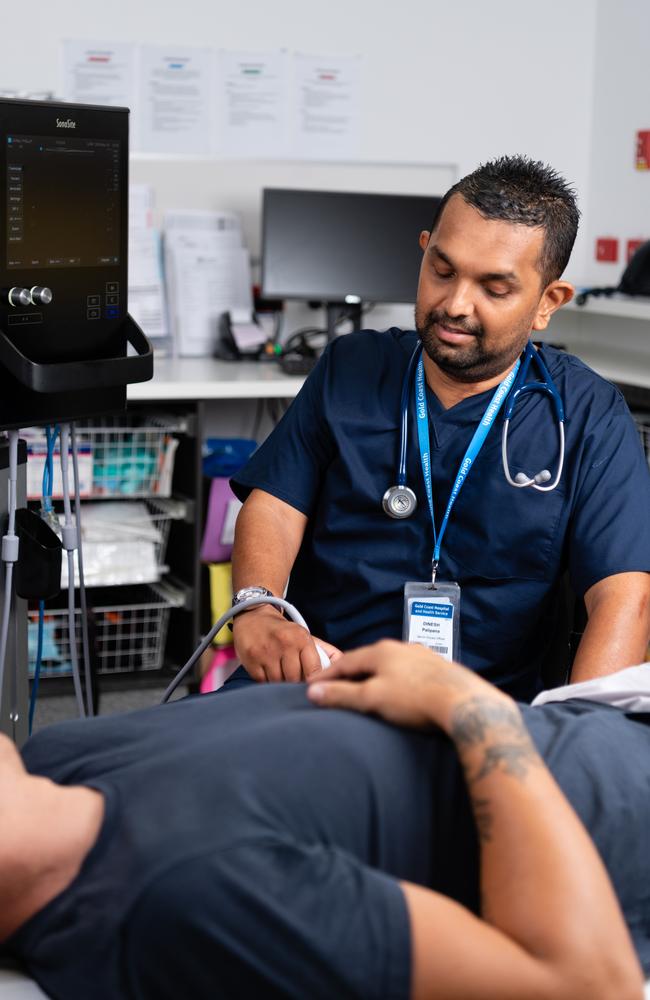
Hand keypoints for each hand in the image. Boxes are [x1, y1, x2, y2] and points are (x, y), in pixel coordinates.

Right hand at [233, 606, 341, 681]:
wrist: (254, 616)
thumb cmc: (285, 632)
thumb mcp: (306, 636)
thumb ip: (326, 653)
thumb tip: (343, 668)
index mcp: (302, 638)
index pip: (314, 671)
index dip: (314, 682)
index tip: (314, 686)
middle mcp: (285, 644)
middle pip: (295, 679)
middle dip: (296, 684)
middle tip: (296, 683)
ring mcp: (266, 652)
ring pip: (278, 682)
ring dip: (281, 684)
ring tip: (282, 677)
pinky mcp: (251, 660)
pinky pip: (262, 682)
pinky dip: (267, 682)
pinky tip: (268, 674)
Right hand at [307, 639, 507, 732]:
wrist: (463, 703)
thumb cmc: (416, 700)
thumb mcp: (372, 699)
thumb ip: (342, 694)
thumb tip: (314, 692)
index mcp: (381, 651)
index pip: (345, 661)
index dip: (327, 674)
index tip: (313, 685)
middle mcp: (401, 648)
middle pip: (367, 660)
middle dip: (350, 674)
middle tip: (335, 687)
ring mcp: (421, 657)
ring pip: (390, 665)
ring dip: (374, 677)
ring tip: (366, 690)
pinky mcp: (438, 669)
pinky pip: (408, 673)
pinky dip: (396, 682)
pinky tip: (399, 692)